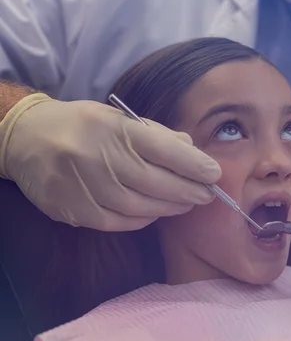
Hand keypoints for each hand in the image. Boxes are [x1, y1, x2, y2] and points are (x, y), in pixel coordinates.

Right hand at [1, 94, 220, 230]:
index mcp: (112, 128)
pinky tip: (156, 212)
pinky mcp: (71, 210)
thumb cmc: (82, 125)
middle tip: (207, 194)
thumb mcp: (117, 118)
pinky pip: (117, 222)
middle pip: (155, 182)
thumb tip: (192, 150)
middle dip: (188, 190)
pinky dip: (142, 219)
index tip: (214, 173)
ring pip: (139, 206)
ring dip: (169, 207)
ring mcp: (81, 186)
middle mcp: (96, 156)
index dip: (193, 164)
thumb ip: (156, 134)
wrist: (25, 138)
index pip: (162, 148)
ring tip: (186, 204)